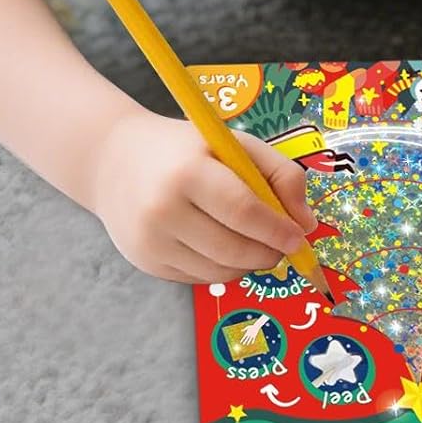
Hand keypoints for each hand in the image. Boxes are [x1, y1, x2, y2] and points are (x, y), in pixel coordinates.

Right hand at [89, 109, 318, 283]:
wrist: (114, 160)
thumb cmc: (187, 149)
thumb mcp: (235, 144)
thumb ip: (280, 174)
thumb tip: (307, 224)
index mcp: (188, 172)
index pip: (242, 211)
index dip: (277, 230)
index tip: (299, 238)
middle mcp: (163, 210)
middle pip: (233, 250)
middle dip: (268, 253)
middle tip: (284, 245)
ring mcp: (150, 241)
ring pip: (219, 273)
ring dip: (248, 264)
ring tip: (255, 242)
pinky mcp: (145, 262)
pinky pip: (199, 278)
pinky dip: (222, 269)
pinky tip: (222, 244)